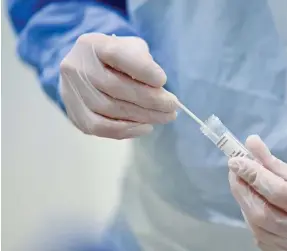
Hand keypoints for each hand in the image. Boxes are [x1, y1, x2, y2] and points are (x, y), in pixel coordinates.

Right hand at [59, 33, 177, 138]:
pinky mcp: (75, 114)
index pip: (117, 55)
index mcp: (92, 45)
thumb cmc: (116, 59)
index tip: (163, 80)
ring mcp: (72, 92)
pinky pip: (100, 127)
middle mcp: (76, 67)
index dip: (142, 69)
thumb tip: (158, 88)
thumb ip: (143, 62)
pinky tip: (146, 127)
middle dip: (150, 99)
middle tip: (172, 106)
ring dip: (143, 116)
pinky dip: (127, 130)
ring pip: (110, 109)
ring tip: (165, 117)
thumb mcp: (131, 48)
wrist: (87, 70)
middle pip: (115, 87)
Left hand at [228, 135, 286, 250]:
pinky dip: (251, 216)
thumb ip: (274, 162)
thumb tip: (250, 144)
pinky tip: (253, 201)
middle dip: (242, 189)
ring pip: (257, 226)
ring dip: (244, 201)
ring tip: (242, 182)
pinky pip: (260, 235)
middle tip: (235, 170)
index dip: (253, 175)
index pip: (277, 191)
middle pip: (262, 213)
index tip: (236, 159)